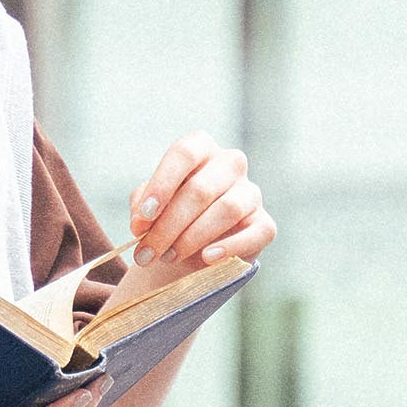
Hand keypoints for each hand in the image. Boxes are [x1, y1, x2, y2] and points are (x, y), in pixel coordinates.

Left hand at [128, 130, 276, 273]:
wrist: (191, 250)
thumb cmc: (168, 217)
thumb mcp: (148, 207)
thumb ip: (142, 206)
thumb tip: (142, 221)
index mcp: (200, 148)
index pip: (184, 154)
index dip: (161, 184)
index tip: (143, 218)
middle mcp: (230, 163)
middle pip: (200, 189)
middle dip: (168, 226)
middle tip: (146, 253)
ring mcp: (250, 193)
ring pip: (226, 210)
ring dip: (192, 238)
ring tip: (168, 257)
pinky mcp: (264, 223)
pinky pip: (255, 233)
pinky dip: (229, 247)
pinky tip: (207, 258)